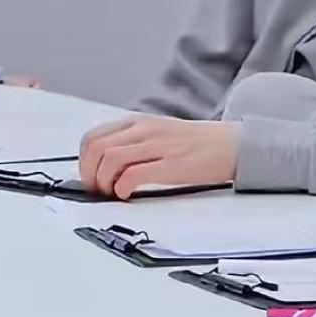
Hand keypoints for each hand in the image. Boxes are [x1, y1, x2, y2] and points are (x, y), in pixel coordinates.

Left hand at [79, 114, 239, 197]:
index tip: (90, 177)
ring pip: (110, 160)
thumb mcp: (159, 132)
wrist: (232, 144)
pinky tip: (127, 194)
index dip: (83, 161)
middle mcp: (145, 130)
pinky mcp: (171, 164)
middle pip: (96, 148)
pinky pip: (132, 175)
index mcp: (139, 122)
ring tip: (112, 193)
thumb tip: (104, 165)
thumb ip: (133, 142)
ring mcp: (158, 146)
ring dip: (103, 182)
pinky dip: (121, 188)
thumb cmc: (196, 144)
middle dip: (89, 173)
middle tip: (97, 189)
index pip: (93, 137)